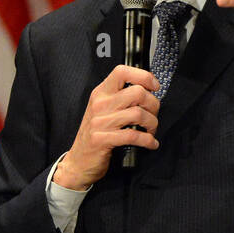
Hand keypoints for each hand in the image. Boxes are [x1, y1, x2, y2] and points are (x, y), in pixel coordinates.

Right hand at [54, 64, 160, 189]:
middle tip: (153, 115)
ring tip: (151, 131)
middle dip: (153, 105)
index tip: (154, 86)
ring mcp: (99, 122)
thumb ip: (121, 98)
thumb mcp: (104, 110)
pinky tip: (150, 143)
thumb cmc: (97, 134)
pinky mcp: (102, 140)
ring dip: (152, 124)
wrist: (79, 161)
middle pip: (137, 92)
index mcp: (101, 93)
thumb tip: (149, 91)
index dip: (143, 76)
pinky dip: (148, 140)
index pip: (122, 71)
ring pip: (138, 114)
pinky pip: (133, 135)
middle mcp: (100, 104)